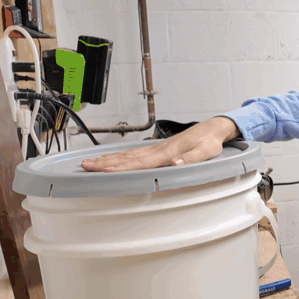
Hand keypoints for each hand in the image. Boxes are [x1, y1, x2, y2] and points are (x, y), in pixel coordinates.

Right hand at [80, 116, 240, 171]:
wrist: (213, 128)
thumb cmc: (210, 142)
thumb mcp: (205, 153)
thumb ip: (189, 159)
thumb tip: (175, 164)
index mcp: (167, 153)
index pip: (138, 162)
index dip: (118, 167)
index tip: (101, 169)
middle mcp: (158, 150)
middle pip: (127, 158)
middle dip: (105, 163)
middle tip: (85, 166)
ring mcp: (157, 148)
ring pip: (128, 155)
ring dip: (109, 159)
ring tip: (90, 162)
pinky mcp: (159, 148)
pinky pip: (135, 153)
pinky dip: (121, 156)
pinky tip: (112, 159)